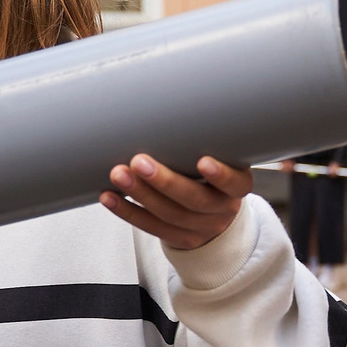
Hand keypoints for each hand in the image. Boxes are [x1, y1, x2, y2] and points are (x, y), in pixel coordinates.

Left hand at [102, 154, 250, 249]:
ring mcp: (201, 228)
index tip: (203, 161)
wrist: (214, 215)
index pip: (235, 183)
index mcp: (236, 186)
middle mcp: (222, 209)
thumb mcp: (219, 157)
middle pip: (195, 200)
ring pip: (169, 215)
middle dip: (165, 181)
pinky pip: (151, 228)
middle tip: (139, 161)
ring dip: (140, 194)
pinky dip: (127, 211)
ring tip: (119, 174)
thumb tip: (164, 108)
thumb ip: (202, 142)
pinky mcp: (179, 239)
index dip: (221, 175)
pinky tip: (110, 197)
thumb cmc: (211, 176)